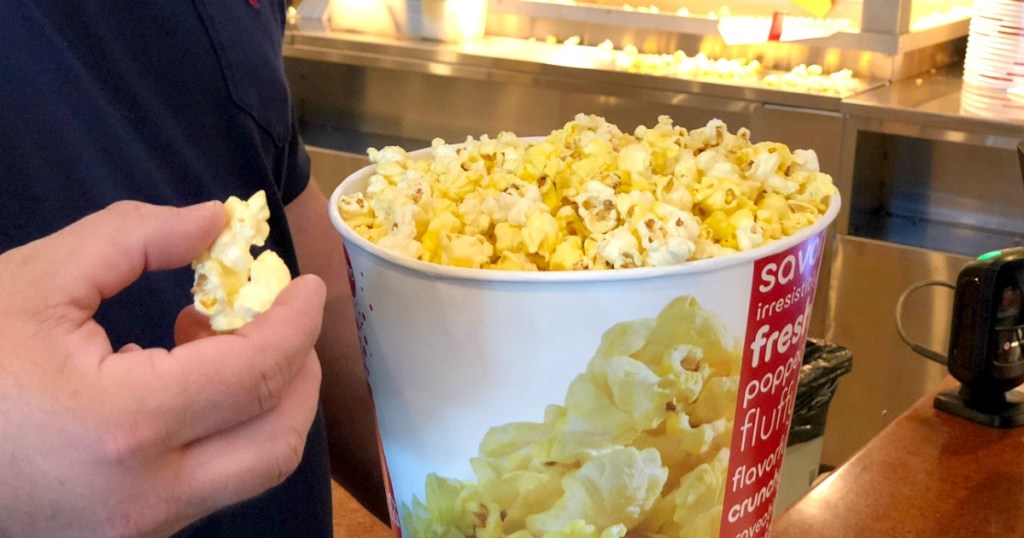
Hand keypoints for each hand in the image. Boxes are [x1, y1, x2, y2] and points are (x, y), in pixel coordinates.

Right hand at [0, 201, 324, 536]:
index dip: (296, 323)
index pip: (255, 374)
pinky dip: (226, 430)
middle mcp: (146, 495)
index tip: (305, 286)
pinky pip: (211, 484)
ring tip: (215, 341)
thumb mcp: (36, 280)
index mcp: (122, 427)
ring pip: (251, 470)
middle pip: (276, 440)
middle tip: (279, 317)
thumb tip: (218, 222)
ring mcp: (140, 528)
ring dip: (264, 402)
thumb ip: (136, 238)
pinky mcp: (130, 537)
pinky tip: (182, 382)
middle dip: (298, 371)